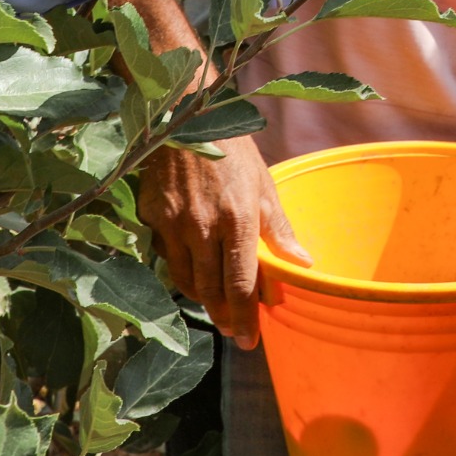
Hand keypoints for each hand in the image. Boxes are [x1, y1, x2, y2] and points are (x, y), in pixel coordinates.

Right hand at [138, 136, 308, 346]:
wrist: (185, 113)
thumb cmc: (233, 147)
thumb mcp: (263, 183)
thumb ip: (279, 228)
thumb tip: (304, 263)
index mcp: (238, 218)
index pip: (239, 284)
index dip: (245, 319)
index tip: (250, 341)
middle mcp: (203, 226)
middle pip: (210, 290)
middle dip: (223, 316)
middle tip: (234, 328)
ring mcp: (172, 222)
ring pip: (184, 279)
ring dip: (201, 297)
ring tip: (215, 303)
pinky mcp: (151, 215)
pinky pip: (166, 254)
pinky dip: (180, 267)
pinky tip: (192, 264)